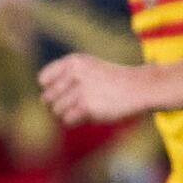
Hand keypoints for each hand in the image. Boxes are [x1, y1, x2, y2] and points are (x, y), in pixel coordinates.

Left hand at [39, 53, 155, 128]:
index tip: (66, 92)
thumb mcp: (88, 68)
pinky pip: (68, 119)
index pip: (43, 80)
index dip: (51, 89)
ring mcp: (81, 89)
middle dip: (58, 104)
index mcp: (73, 61)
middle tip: (76, 104)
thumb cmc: (111, 80)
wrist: (139, 87)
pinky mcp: (87, 106)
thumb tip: (43, 101)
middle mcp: (75, 72)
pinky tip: (89, 115)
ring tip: (84, 108)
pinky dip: (75, 121)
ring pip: (57, 110)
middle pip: (48, 98)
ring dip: (68, 114)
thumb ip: (65, 78)